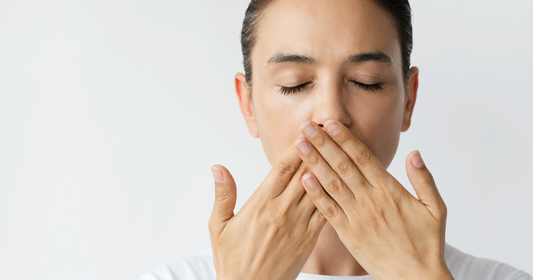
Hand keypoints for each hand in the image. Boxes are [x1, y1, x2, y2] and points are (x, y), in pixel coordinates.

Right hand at [209, 143, 325, 279]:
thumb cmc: (232, 260)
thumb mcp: (218, 226)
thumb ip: (223, 195)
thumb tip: (218, 168)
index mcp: (260, 205)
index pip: (282, 169)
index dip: (295, 148)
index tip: (304, 132)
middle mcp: (282, 212)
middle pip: (303, 173)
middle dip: (315, 150)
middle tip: (326, 131)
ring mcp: (299, 226)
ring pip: (317, 189)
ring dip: (327, 168)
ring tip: (337, 149)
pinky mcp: (309, 239)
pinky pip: (324, 211)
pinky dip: (332, 194)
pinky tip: (340, 181)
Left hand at [294, 120, 452, 279]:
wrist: (415, 278)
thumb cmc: (427, 244)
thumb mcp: (436, 209)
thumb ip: (424, 180)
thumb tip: (415, 153)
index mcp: (390, 191)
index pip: (363, 158)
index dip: (345, 139)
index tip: (330, 123)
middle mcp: (370, 200)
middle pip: (342, 166)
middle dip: (323, 144)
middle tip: (307, 126)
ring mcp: (356, 217)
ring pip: (332, 184)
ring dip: (314, 163)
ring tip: (299, 145)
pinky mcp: (347, 233)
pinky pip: (328, 210)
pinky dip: (315, 194)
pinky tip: (303, 179)